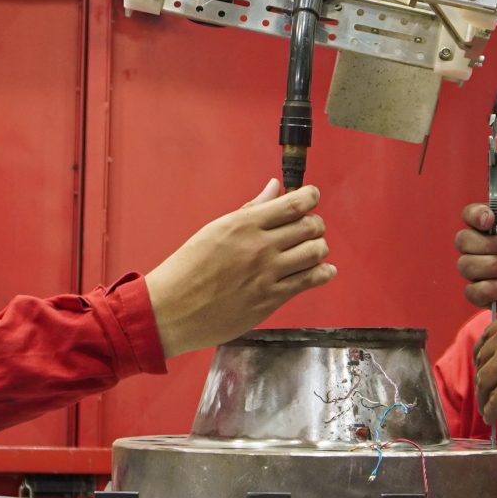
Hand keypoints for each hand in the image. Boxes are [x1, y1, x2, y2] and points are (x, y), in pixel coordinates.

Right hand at [147, 180, 334, 357]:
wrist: (172, 309)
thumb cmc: (188, 268)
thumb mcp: (215, 230)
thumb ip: (251, 209)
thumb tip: (274, 188)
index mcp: (244, 224)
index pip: (294, 204)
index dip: (310, 197)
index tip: (311, 197)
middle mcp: (260, 247)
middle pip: (310, 226)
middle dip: (315, 224)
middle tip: (309, 228)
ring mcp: (268, 274)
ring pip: (315, 252)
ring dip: (319, 247)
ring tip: (311, 250)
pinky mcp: (271, 299)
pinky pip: (310, 281)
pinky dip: (323, 273)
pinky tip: (323, 271)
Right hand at [454, 183, 496, 325]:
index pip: (474, 216)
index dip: (475, 216)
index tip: (488, 220)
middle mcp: (494, 249)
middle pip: (464, 241)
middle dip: (485, 245)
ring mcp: (492, 273)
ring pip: (465, 265)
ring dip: (489, 266)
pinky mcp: (495, 297)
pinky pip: (473, 292)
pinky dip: (487, 289)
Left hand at [473, 304, 496, 420]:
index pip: (489, 337)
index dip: (486, 355)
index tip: (488, 367)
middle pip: (483, 359)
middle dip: (484, 376)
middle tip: (488, 390)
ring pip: (483, 381)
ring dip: (484, 397)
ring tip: (488, 407)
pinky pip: (493, 403)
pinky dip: (490, 412)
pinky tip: (493, 417)